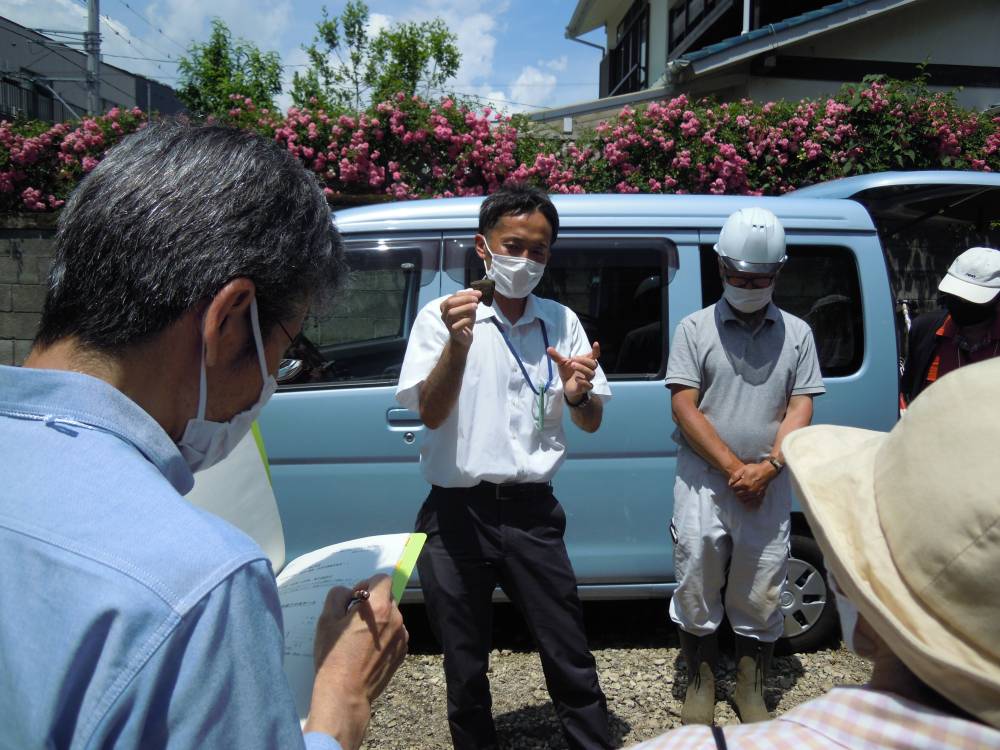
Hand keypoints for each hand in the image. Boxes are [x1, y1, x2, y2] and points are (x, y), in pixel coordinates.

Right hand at [306, 575, 408, 749]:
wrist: (345, 693)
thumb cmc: (334, 656)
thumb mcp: (326, 620)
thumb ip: (337, 596)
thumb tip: (348, 592)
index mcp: (378, 606)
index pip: (382, 579)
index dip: (367, 583)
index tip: (355, 598)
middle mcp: (396, 618)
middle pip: (387, 597)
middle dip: (372, 602)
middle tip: (353, 618)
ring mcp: (402, 636)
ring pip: (392, 616)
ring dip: (379, 619)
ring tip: (360, 637)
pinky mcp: (403, 651)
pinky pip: (395, 633)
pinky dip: (385, 635)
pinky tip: (368, 650)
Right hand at [440, 289, 480, 349]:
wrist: (464, 337)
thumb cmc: (465, 321)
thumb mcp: (469, 309)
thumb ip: (471, 301)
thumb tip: (478, 294)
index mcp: (446, 306)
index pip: (454, 296)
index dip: (466, 293)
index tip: (478, 293)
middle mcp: (444, 314)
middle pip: (450, 303)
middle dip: (464, 299)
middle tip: (476, 299)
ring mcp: (447, 323)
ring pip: (452, 313)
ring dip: (465, 308)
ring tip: (476, 306)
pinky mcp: (452, 332)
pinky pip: (457, 325)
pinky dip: (465, 320)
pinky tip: (471, 319)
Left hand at [547, 341, 600, 402]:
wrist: (566, 386)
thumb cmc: (567, 372)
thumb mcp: (561, 363)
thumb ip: (556, 357)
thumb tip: (548, 348)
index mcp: (585, 362)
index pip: (594, 355)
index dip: (596, 350)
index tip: (595, 343)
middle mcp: (588, 370)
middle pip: (593, 364)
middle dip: (584, 361)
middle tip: (573, 359)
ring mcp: (588, 379)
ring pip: (591, 373)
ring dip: (582, 368)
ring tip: (572, 365)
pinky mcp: (585, 388)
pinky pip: (589, 385)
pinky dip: (583, 381)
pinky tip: (576, 379)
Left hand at [728, 461, 775, 509]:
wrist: (767, 471)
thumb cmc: (755, 469)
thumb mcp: (743, 469)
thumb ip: (735, 476)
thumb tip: (729, 483)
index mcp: (744, 483)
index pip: (733, 488)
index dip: (732, 485)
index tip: (734, 483)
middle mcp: (749, 490)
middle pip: (737, 494)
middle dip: (736, 491)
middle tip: (738, 487)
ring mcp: (755, 494)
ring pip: (743, 499)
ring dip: (741, 496)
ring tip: (742, 491)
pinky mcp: (759, 496)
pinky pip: (751, 502)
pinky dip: (747, 500)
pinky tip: (747, 496)